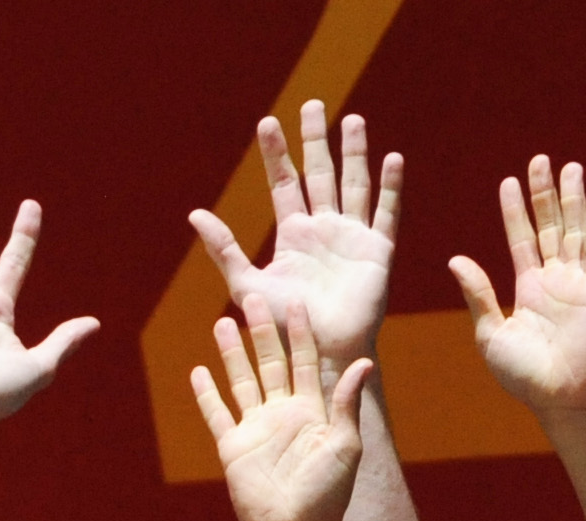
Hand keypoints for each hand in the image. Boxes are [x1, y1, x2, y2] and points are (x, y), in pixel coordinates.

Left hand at [190, 103, 399, 368]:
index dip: (276, 154)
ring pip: (353, 184)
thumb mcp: (245, 284)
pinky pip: (385, 212)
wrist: (318, 351)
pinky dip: (390, 186)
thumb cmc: (280, 325)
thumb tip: (194, 213)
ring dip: (354, 152)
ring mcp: (352, 237)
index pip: (283, 183)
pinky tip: (392, 159)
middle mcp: (323, 229)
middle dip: (315, 139)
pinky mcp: (378, 251)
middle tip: (312, 103)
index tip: (267, 122)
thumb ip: (224, 248)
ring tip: (352, 119)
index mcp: (293, 234)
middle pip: (320, 173)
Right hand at [190, 299, 371, 520]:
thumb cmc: (329, 494)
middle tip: (254, 296)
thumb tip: (363, 362)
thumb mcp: (346, 445)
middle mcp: (283, 413)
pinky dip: (207, 395)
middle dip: (262, 330)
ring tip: (222, 323)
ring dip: (232, 353)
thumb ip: (346, 403)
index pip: (305, 360)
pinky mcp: (233, 448)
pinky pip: (217, 415)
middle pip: (270, 361)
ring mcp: (256, 429)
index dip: (300, 332)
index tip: (296, 302)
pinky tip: (198, 372)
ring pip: (241, 380)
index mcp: (313, 409)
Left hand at [449, 158, 585, 418]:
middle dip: (544, 194)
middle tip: (540, 160)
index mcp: (527, 290)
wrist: (560, 399)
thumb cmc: (524, 376)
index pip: (519, 239)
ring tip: (570, 167)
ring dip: (573, 199)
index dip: (514, 210)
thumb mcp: (490, 333)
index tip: (508, 181)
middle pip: (548, 226)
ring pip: (575, 230)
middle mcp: (553, 281)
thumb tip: (455, 259)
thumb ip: (478, 294)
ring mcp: (577, 284)